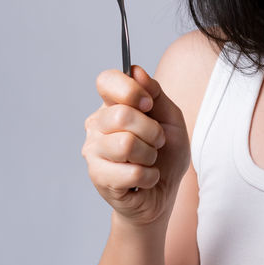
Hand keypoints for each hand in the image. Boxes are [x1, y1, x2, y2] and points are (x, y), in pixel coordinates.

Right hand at [83, 63, 190, 225]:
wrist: (162, 193)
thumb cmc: (165, 154)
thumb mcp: (170, 119)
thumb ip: (155, 93)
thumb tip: (136, 71)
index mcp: (112, 105)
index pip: (106, 80)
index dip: (130, 90)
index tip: (148, 105)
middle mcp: (96, 125)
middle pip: (122, 115)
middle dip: (152, 131)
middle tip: (157, 141)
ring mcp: (93, 151)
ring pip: (125, 144)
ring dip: (150, 155)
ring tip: (149, 160)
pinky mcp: (98, 177)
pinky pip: (132, 172)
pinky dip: (149, 176)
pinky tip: (145, 178)